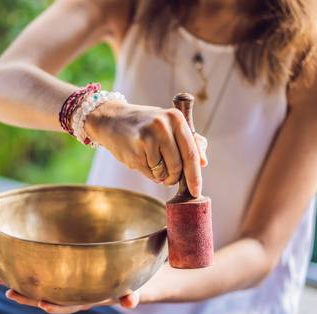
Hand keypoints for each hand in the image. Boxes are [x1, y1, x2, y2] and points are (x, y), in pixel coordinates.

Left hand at [0, 277, 139, 313]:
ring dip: (20, 286)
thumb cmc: (128, 282)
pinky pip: (41, 274)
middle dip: (28, 298)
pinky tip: (8, 263)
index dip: (57, 307)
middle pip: (48, 298)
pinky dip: (25, 271)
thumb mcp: (132, 288)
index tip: (43, 306)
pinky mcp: (61, 274)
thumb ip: (132, 294)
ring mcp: (66, 285)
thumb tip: (131, 303)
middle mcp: (73, 294)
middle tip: (9, 293)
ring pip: (40, 288)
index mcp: (87, 298)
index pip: (70, 305)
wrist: (124, 281)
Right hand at [86, 100, 207, 195]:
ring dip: (161, 175)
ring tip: (152, 161)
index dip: (195, 176)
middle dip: (175, 178)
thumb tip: (203, 163)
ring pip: (164, 172)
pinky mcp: (135, 152)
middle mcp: (163, 126)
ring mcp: (148, 139)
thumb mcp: (168, 124)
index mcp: (176, 119)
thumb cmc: (145, 124)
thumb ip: (189, 141)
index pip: (191, 153)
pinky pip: (149, 174)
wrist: (112, 119)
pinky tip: (141, 159)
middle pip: (178, 166)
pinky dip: (148, 173)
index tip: (196, 191)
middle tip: (170, 179)